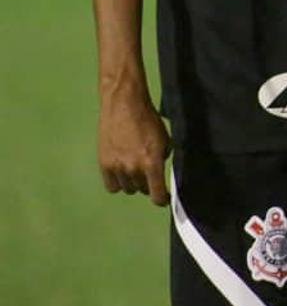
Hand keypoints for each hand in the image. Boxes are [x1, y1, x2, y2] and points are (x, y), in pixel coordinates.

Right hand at [98, 88, 170, 205]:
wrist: (124, 106)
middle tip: (149, 174)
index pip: (156, 194)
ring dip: (133, 182)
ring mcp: (117, 167)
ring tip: (135, 169)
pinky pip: (112, 186)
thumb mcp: (165, 139)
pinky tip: (122, 173)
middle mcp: (133, 169)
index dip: (162, 199)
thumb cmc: (148, 120)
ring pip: (127, 188)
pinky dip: (118, 182)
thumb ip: (163, 158)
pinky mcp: (104, 164)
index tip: (164, 199)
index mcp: (152, 163)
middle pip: (142, 190)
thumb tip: (159, 171)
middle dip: (148, 184)